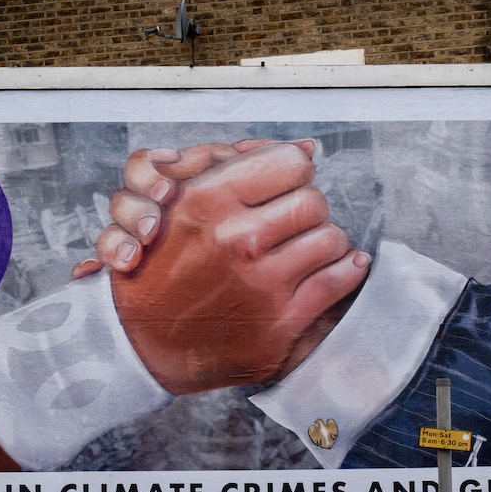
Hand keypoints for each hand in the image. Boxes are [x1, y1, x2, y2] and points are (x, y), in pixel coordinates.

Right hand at [106, 141, 369, 393]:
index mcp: (207, 201)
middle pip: (313, 200)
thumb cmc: (157, 270)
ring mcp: (261, 283)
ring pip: (330, 238)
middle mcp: (236, 240)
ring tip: (309, 246)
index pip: (290, 164)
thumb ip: (232, 164)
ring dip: (325, 240)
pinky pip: (337, 281)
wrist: (142, 344)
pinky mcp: (280, 322)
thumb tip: (307, 147)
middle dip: (307, 207)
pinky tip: (343, 265)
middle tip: (295, 220)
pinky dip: (347, 269)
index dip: (292, 172)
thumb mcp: (175, 202)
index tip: (287, 185)